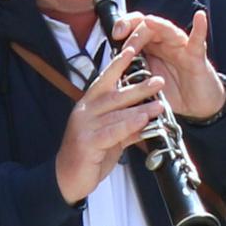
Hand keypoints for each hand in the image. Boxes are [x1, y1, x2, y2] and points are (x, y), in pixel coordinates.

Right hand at [55, 31, 173, 203]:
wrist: (66, 179)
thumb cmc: (88, 154)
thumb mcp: (110, 135)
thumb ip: (126, 124)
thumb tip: (146, 116)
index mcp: (89, 103)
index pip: (106, 78)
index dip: (119, 62)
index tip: (133, 46)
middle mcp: (85, 110)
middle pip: (115, 93)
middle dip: (138, 86)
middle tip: (159, 80)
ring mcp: (84, 126)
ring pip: (116, 113)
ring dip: (140, 108)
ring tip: (159, 104)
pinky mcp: (87, 143)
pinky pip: (112, 131)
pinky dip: (130, 126)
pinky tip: (144, 122)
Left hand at [119, 8, 225, 123]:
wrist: (196, 106)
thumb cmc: (172, 91)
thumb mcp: (145, 84)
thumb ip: (130, 76)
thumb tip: (107, 77)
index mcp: (150, 47)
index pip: (136, 27)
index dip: (125, 26)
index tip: (115, 35)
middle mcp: (165, 43)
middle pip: (149, 27)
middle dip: (135, 33)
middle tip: (127, 48)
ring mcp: (181, 47)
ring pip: (169, 30)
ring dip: (158, 26)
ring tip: (150, 22)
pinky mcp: (196, 57)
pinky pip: (198, 40)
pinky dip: (200, 27)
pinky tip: (199, 17)